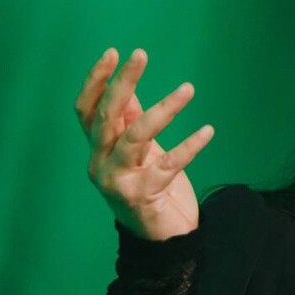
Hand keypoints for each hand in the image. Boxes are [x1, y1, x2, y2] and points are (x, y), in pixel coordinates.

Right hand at [74, 48, 211, 240]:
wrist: (163, 241)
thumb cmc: (153, 192)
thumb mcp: (140, 154)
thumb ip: (131, 125)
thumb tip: (130, 89)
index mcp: (97, 151)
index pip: (86, 110)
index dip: (96, 81)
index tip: (113, 53)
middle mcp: (100, 165)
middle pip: (106, 116)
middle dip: (122, 82)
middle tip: (141, 54)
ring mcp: (118, 182)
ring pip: (135, 136)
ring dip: (164, 109)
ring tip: (188, 89)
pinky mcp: (142, 197)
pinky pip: (168, 165)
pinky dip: (190, 146)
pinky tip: (208, 131)